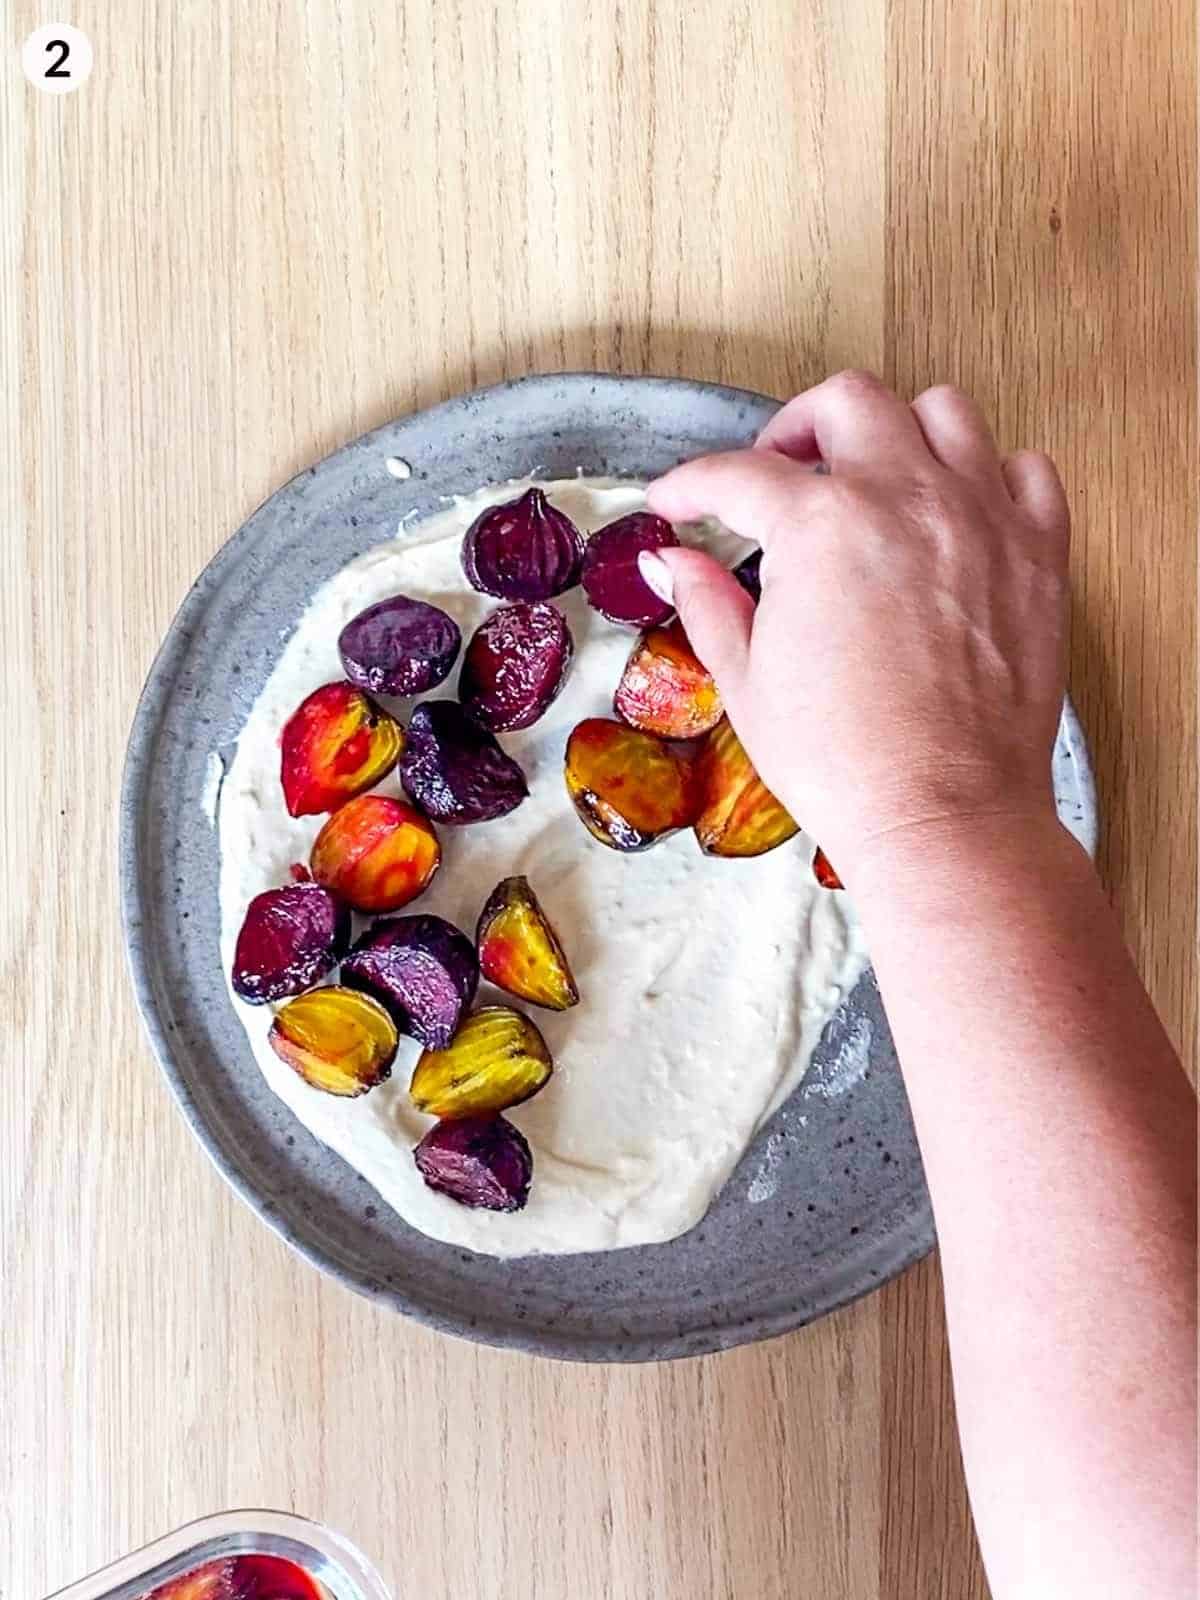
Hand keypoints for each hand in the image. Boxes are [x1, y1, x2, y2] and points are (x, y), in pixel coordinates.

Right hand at [641, 370, 1070, 883]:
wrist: (942, 816)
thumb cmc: (842, 761)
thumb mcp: (747, 682)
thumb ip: (707, 604)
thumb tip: (672, 563)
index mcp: (820, 526)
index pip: (739, 474)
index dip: (693, 484)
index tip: (676, 501)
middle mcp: (905, 497)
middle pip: (847, 402)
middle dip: (797, 427)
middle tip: (777, 474)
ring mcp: (981, 517)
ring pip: (943, 412)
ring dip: (896, 431)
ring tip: (871, 478)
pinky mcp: (1038, 554)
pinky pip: (1025, 470)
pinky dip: (989, 474)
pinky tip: (956, 512)